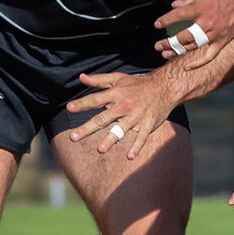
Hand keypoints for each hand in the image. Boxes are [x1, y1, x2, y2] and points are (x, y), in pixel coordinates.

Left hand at [64, 70, 179, 158]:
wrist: (164, 88)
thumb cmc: (137, 84)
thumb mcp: (117, 78)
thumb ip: (98, 80)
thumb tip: (81, 77)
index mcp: (115, 95)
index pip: (95, 99)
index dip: (82, 104)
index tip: (69, 107)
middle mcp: (123, 106)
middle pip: (102, 119)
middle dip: (87, 128)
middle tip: (72, 137)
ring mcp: (136, 117)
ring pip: (120, 130)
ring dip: (110, 140)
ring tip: (100, 149)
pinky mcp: (147, 125)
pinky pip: (141, 138)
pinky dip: (136, 147)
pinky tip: (129, 156)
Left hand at [154, 0, 233, 67]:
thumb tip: (173, 5)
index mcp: (201, 8)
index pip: (180, 15)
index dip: (166, 20)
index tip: (157, 24)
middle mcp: (208, 22)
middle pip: (185, 36)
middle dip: (169, 42)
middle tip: (157, 46)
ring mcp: (215, 34)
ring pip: (194, 46)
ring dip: (178, 52)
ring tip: (165, 54)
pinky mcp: (221, 42)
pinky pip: (209, 56)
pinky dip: (198, 63)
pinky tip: (186, 67)